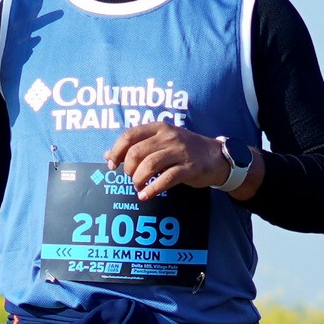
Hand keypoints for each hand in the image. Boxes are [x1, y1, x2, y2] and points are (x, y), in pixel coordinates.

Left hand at [104, 122, 262, 200]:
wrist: (215, 157)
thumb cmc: (183, 150)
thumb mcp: (160, 142)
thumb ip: (136, 146)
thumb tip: (108, 156)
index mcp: (159, 128)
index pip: (129, 135)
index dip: (116, 152)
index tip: (112, 165)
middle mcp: (169, 137)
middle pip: (136, 152)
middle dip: (127, 169)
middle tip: (130, 177)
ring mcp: (180, 152)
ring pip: (149, 165)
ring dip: (138, 180)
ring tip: (138, 187)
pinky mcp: (189, 168)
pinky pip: (166, 179)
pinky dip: (152, 189)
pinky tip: (145, 195)